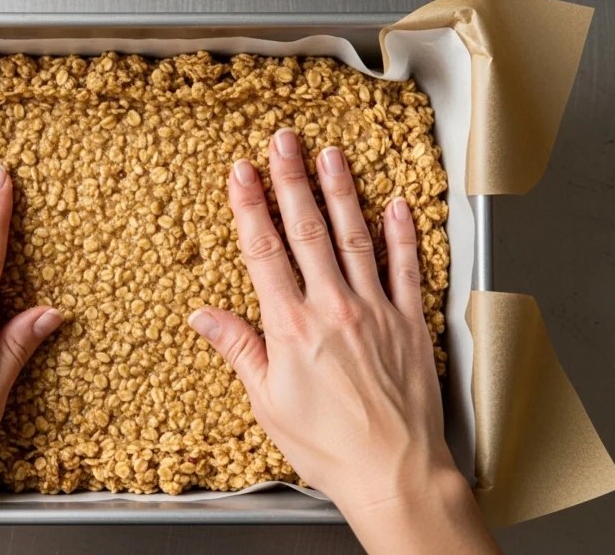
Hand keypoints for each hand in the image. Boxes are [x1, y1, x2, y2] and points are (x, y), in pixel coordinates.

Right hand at [188, 129, 497, 553]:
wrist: (393, 472)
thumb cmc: (328, 446)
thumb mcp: (267, 402)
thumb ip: (239, 349)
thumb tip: (203, 316)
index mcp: (291, 327)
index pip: (264, 251)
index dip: (249, 206)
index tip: (240, 172)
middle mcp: (333, 308)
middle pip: (308, 231)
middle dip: (291, 181)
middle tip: (284, 142)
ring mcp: (376, 311)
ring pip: (356, 237)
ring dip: (341, 192)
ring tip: (331, 155)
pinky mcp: (410, 323)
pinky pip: (408, 268)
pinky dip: (402, 233)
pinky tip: (396, 204)